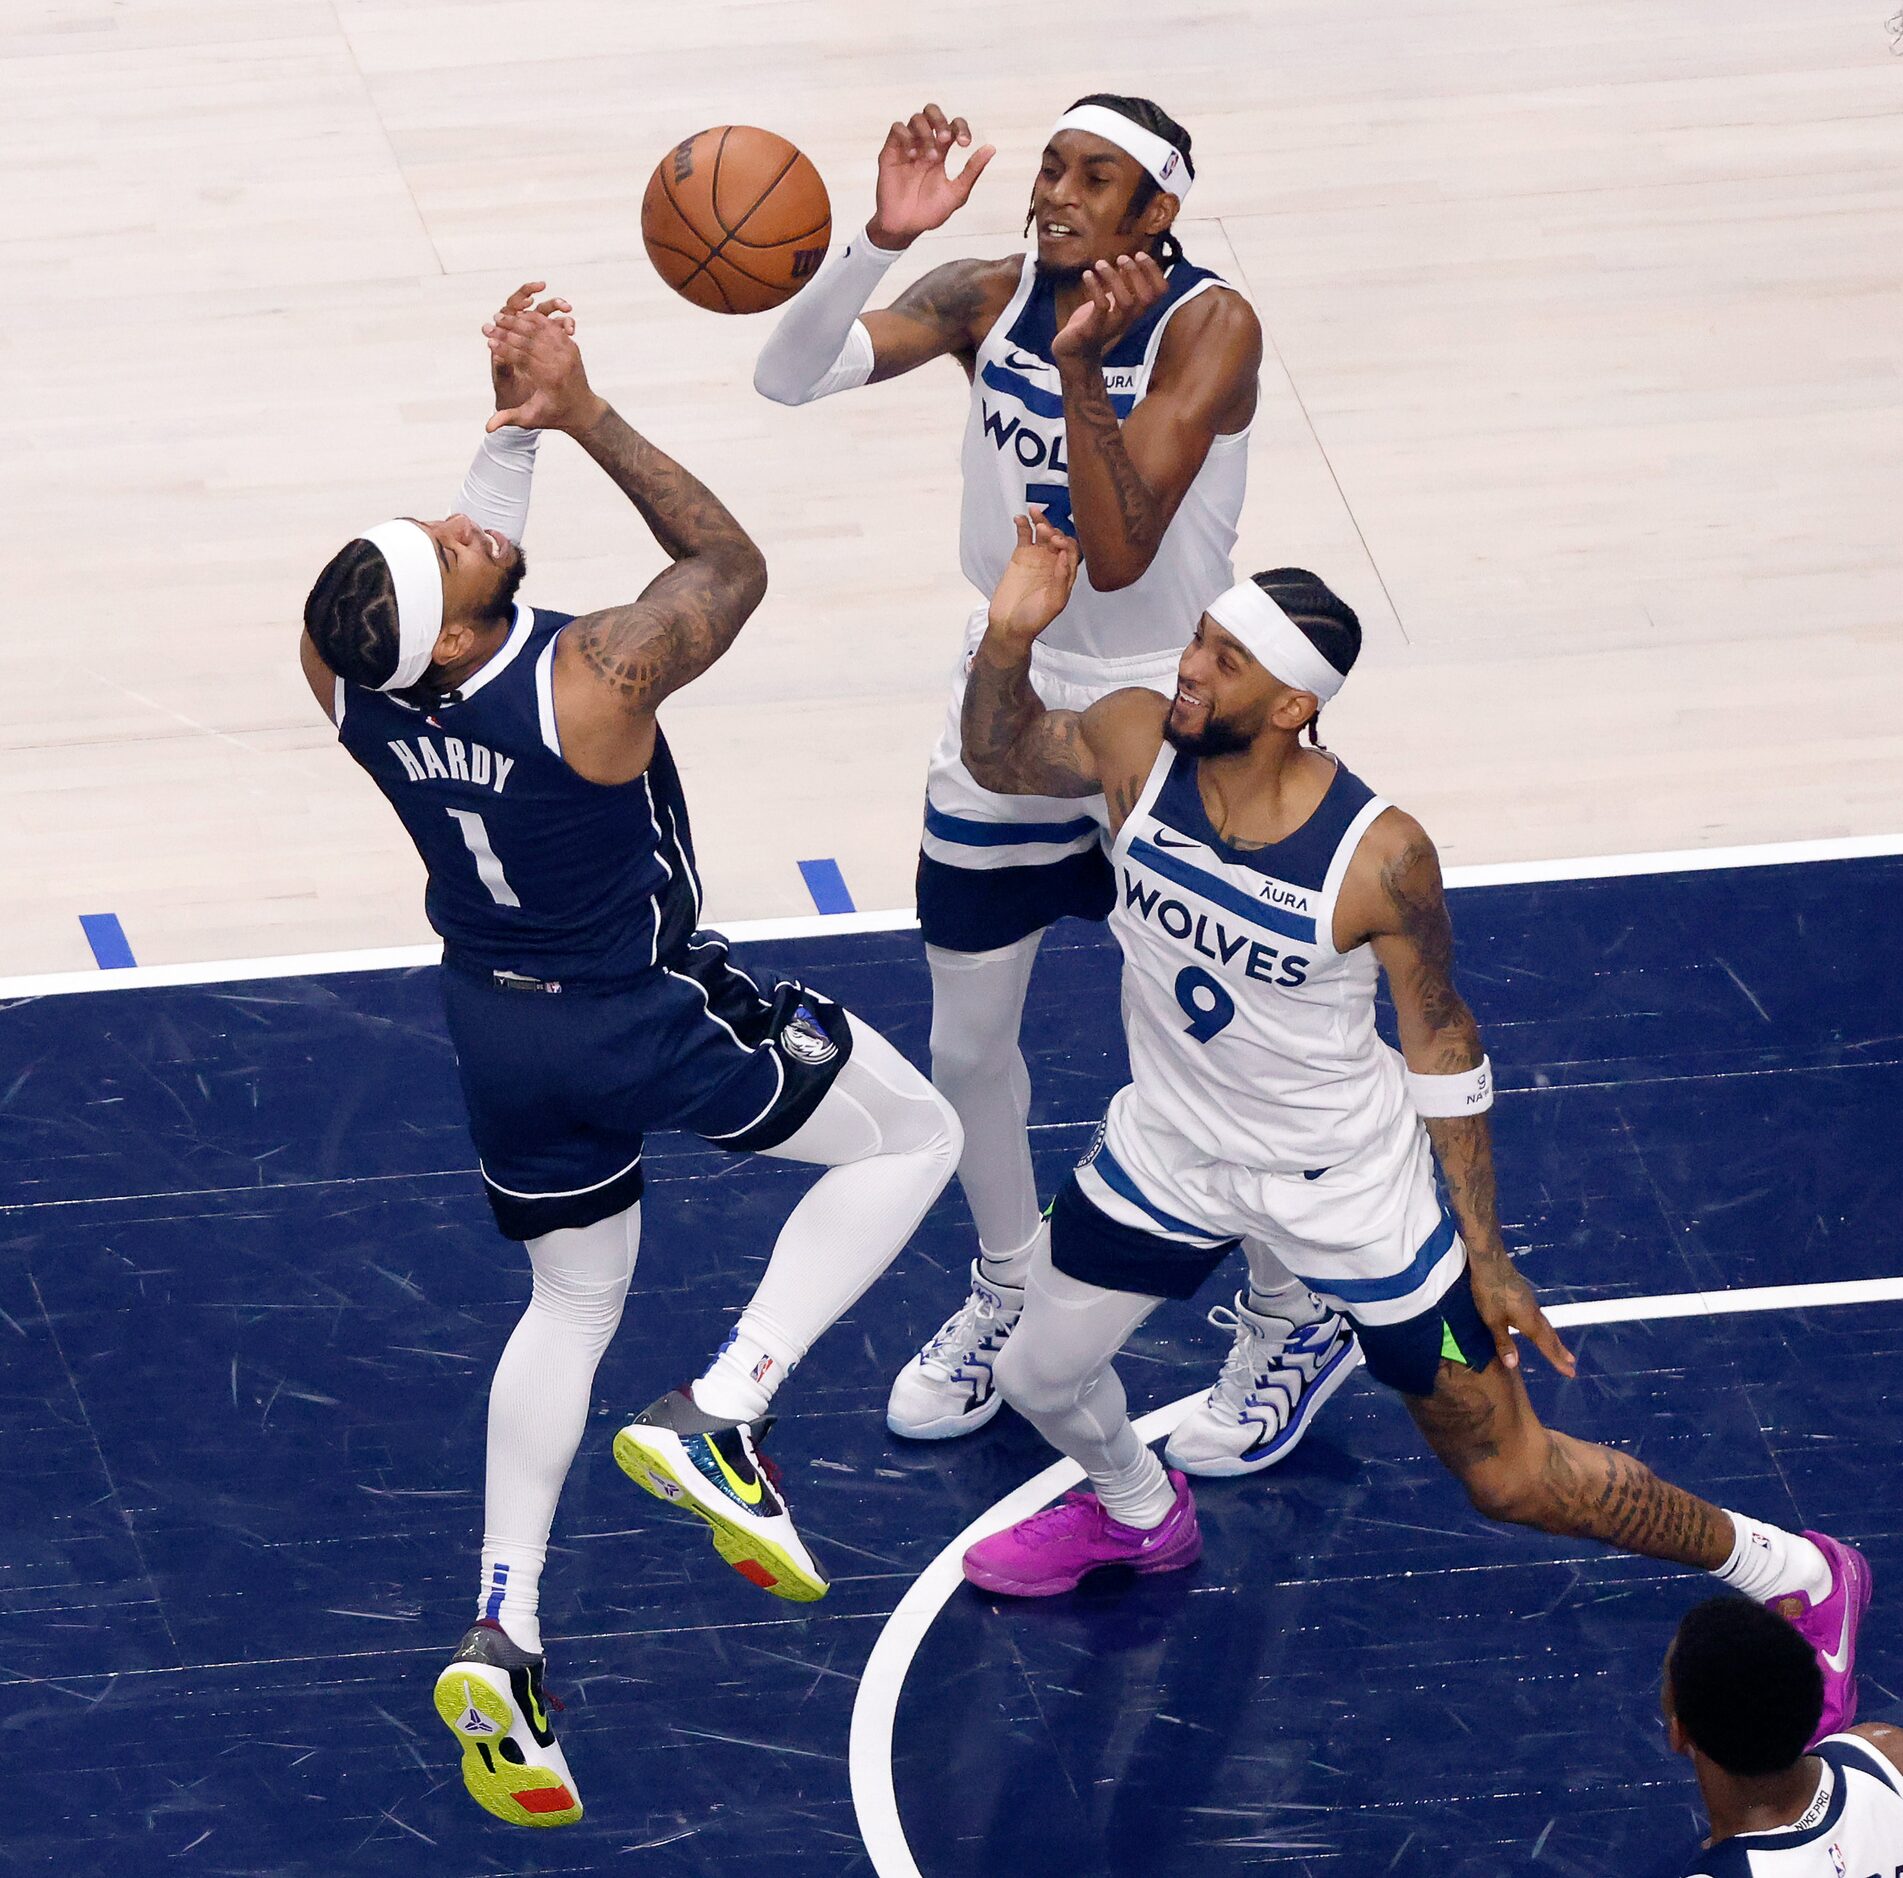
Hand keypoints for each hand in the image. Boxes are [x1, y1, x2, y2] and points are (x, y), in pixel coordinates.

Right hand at [483, 306, 603, 435]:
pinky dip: (535, 319)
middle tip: (487, 326)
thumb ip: (509, 419)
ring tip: (498, 317)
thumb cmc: (553, 416)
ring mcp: (569, 352)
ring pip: (540, 330)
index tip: (487, 342)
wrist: (582, 410)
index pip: (523, 358)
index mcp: (550, 380)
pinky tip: (518, 314)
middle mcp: (561, 363)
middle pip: (530, 341)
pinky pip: (552, 327)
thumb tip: (487, 428)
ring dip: (518, 321)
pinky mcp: (572, 346)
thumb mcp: (531, 419)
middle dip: (506, 332)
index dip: (504, 349)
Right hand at [867, 103, 993, 247]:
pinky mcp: (890, 152)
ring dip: (926, 133)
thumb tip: (991, 148)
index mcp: (941, 152)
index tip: (965, 144)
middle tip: (947, 139)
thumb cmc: (930, 213)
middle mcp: (923, 145)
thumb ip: (972, 171)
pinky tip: (913, 155)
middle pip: (932, 112)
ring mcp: (907, 147)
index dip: (961, 127)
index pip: (952, 126)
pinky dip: (907, 136)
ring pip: (916, 119)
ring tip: (930, 156)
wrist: (905, 227)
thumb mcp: (956, 193)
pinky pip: (897, 128)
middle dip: (941, 120)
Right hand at [988, 510, 1079, 641]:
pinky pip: (1024, 535)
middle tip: (1045, 531)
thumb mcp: (1054, 603)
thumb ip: (1061, 580)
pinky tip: (1020, 518)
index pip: (1071, 551)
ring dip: (1041, 520)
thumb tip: (1063, 557)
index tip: (1056, 543)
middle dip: (1053, 531)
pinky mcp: (1021, 555)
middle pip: (1058, 537)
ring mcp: (1037, 557)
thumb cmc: (1033, 619)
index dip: (1066, 544)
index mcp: (1065, 574)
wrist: (1009, 625)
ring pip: (1042, 532)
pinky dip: (1023, 525)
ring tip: (1034, 513)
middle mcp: (1053, 563)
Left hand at [1052, 254, 1169, 365]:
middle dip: (1136, 273)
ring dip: (1114, 278)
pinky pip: (1100, 308)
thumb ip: (1123, 286)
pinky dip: (1095, 287)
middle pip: (1146, 297)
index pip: (1160, 292)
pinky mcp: (1093, 329)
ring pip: (1126, 302)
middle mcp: (1128, 319)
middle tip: (1121, 258)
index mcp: (1135, 311)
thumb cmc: (1094, 323)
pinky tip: (1087, 275)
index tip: (1139, 254)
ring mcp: (1112, 326)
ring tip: (1100, 264)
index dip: (1154, 271)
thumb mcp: (1112, 302)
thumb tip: (1129, 262)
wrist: (1074, 351)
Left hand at [1468, 1252, 1576, 1378]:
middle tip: (1572, 1363)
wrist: (1490, 1260)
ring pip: (1546, 1324)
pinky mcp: (1523, 1294)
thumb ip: (1504, 1342)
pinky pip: (1539, 1316)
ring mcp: (1530, 1302)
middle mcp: (1534, 1313)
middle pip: (1550, 1335)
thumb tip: (1514, 1365)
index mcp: (1530, 1321)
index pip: (1547, 1346)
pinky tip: (1538, 1325)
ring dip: (1554, 1338)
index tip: (1571, 1373)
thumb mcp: (1493, 1320)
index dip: (1557, 1360)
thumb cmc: (1490, 1292)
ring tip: (1560, 1348)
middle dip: (1560, 1351)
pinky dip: (1544, 1326)